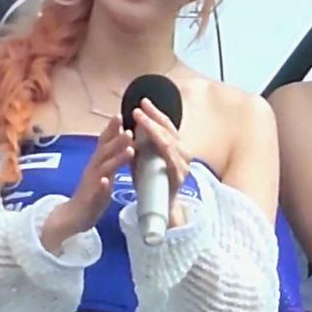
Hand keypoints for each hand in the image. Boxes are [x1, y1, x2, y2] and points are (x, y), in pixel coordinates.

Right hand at [41, 116, 133, 251]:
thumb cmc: (92, 194)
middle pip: (105, 151)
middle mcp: (93, 169)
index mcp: (98, 163)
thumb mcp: (104, 173)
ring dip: (115, 158)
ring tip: (129, 150)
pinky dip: (102, 185)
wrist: (73, 216)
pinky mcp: (90, 199)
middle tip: (130, 129)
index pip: (104, 142)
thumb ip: (112, 159)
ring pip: (103, 168)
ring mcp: (91, 184)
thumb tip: (124, 143)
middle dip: (117, 139)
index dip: (112, 129)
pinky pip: (96, 191)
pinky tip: (107, 181)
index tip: (121, 115)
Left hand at [130, 98, 190, 227]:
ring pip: (170, 142)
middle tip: (138, 109)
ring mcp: (183, 165)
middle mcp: (183, 154)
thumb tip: (128, 123)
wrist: (159, 209)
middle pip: (169, 131)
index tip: (143, 102)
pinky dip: (160, 148)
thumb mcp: (144, 158)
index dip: (155, 113)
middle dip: (153, 118)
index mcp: (175, 148)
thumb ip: (140, 143)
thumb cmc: (151, 182)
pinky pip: (170, 159)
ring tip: (140, 120)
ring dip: (154, 129)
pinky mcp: (179, 177)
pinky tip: (151, 139)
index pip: (166, 126)